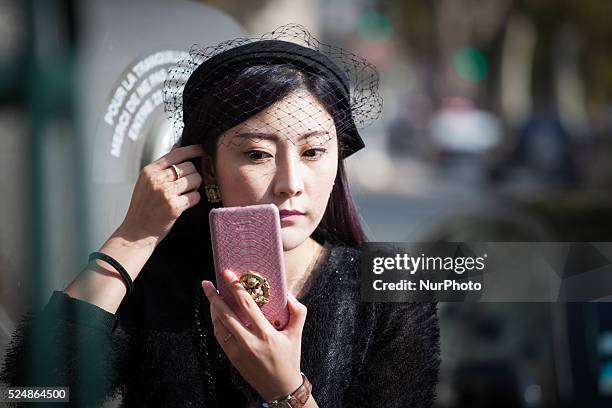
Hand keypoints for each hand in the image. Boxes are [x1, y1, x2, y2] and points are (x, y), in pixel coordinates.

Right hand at [118, 143, 204, 243]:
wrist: (136, 232)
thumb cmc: (143, 207)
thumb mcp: (146, 182)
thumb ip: (162, 165)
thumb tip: (178, 146)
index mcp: (149, 171)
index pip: (176, 153)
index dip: (193, 150)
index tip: (201, 150)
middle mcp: (157, 179)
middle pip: (189, 166)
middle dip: (192, 174)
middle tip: (187, 185)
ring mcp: (166, 193)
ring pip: (195, 179)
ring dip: (195, 187)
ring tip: (185, 194)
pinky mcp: (174, 206)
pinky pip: (196, 196)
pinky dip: (194, 199)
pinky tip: (185, 203)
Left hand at [202, 270, 306, 400]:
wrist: (280, 388)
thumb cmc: (289, 359)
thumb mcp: (297, 334)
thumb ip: (298, 312)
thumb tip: (289, 295)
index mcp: (265, 334)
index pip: (247, 305)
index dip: (236, 288)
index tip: (228, 275)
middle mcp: (249, 341)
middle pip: (226, 314)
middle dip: (213, 297)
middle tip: (207, 283)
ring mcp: (238, 350)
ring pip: (219, 325)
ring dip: (213, 309)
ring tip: (211, 296)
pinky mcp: (233, 358)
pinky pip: (220, 336)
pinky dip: (216, 323)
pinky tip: (217, 314)